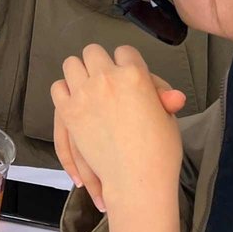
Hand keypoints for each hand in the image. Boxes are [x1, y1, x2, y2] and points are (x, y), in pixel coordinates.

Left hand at [50, 45, 183, 213]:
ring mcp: (84, 93)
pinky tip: (74, 100)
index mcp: (135, 76)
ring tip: (88, 87)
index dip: (127, 63)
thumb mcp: (167, 120)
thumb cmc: (160, 151)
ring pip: (71, 64)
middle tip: (106, 80)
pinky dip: (64, 91)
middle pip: (93, 52)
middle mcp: (106, 78)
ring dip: (79, 73)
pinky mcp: (68, 110)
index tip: (129, 75)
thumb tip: (174, 95)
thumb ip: (163, 100)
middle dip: (100, 63)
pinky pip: (57, 87)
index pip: (125, 51)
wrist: (137, 180)